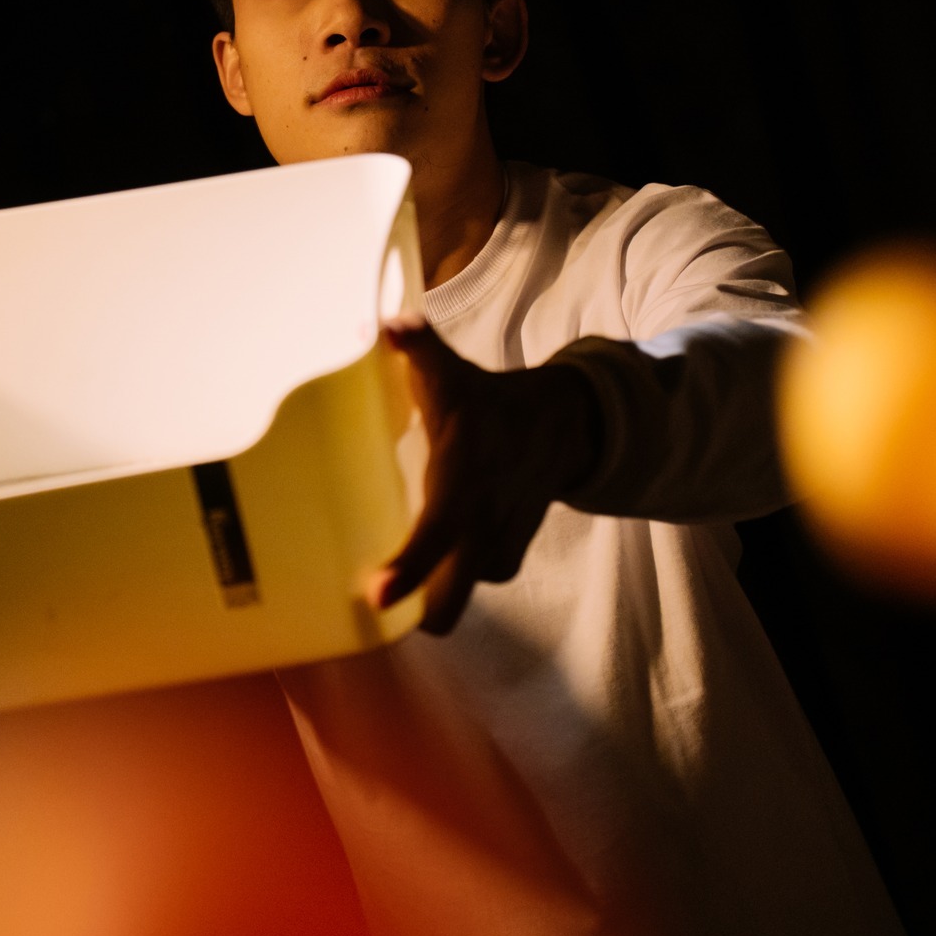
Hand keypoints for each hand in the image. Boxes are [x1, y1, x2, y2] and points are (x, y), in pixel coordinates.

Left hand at [374, 318, 601, 633]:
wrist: (564, 423)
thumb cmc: (488, 399)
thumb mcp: (452, 372)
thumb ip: (415, 347)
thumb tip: (385, 322)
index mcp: (464, 478)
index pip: (436, 533)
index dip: (408, 568)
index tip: (376, 597)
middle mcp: (485, 521)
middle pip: (449, 599)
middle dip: (414, 613)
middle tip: (372, 604)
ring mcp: (500, 544)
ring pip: (458, 593)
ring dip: (429, 592)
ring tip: (391, 579)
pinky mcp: (508, 556)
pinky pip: (473, 580)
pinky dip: (450, 579)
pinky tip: (424, 563)